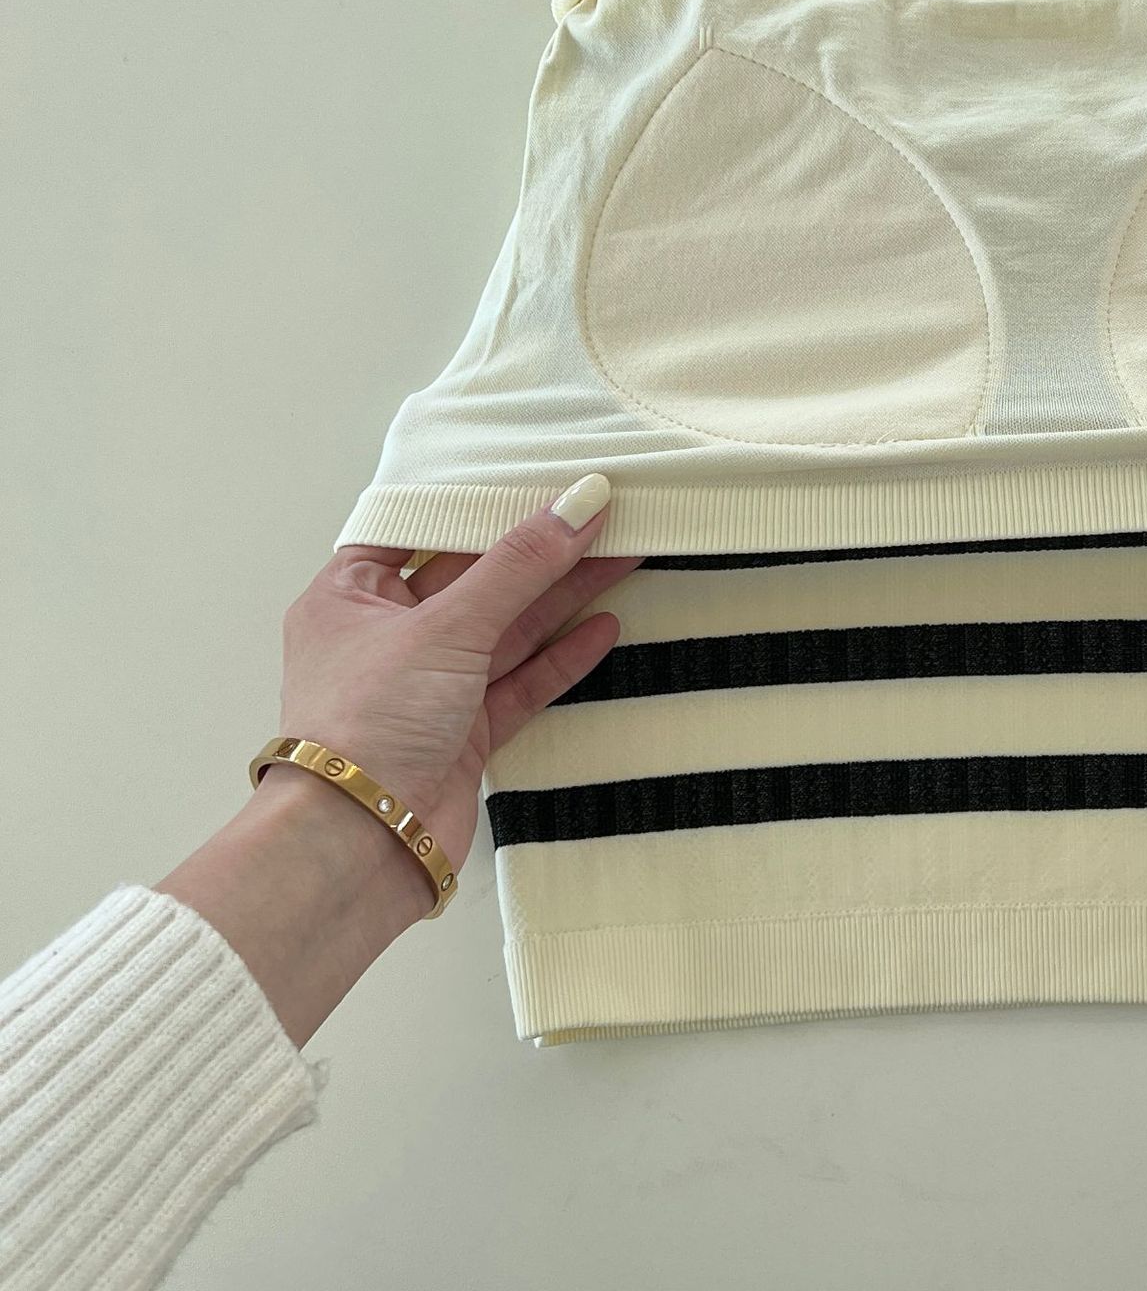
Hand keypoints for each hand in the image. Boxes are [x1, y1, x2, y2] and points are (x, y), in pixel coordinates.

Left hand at [273, 474, 641, 870]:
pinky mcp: (463, 735)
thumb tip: (581, 499)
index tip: (537, 473)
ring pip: (505, 629)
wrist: (358, 847)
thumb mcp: (446, 625)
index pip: (419, 529)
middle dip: (537, 548)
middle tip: (601, 511)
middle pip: (473, 577)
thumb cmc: (368, 725)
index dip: (479, 501)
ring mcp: (427, 688)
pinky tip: (604, 626)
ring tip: (624, 554)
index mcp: (349, 596)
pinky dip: (561, 655)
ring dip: (562, 595)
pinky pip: (519, 682)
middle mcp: (386, 637)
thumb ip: (520, 564)